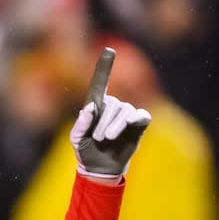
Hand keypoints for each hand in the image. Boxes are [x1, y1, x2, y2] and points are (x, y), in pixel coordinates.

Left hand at [70, 48, 151, 179]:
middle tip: (98, 138)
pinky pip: (142, 116)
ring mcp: (126, 115)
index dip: (105, 67)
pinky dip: (134, 120)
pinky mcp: (138, 125)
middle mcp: (112, 106)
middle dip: (104, 121)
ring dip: (115, 125)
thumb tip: (89, 107)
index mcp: (96, 105)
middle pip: (112, 103)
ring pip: (125, 111)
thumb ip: (80, 124)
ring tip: (107, 139)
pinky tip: (130, 126)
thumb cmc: (85, 150)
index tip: (109, 50)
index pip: (100, 83)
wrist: (100, 168)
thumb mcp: (76, 139)